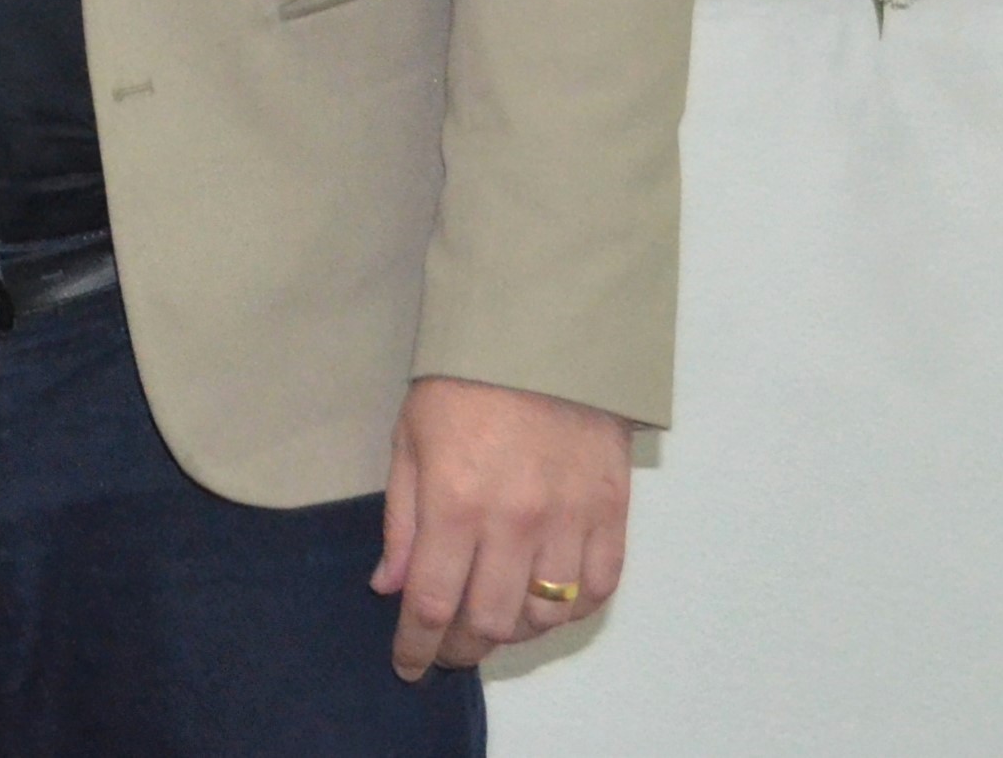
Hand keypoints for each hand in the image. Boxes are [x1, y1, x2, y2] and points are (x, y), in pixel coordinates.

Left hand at [372, 376, 634, 677]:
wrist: (543, 337)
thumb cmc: (462, 384)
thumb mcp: (409, 441)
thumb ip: (402, 522)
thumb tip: (391, 588)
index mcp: (456, 502)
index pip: (434, 603)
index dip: (419, 645)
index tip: (409, 665)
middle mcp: (516, 522)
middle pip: (490, 621)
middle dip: (463, 648)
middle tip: (449, 649)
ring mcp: (570, 521)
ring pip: (545, 615)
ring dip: (515, 631)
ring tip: (493, 620)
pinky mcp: (611, 513)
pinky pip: (597, 589)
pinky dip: (571, 610)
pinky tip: (546, 602)